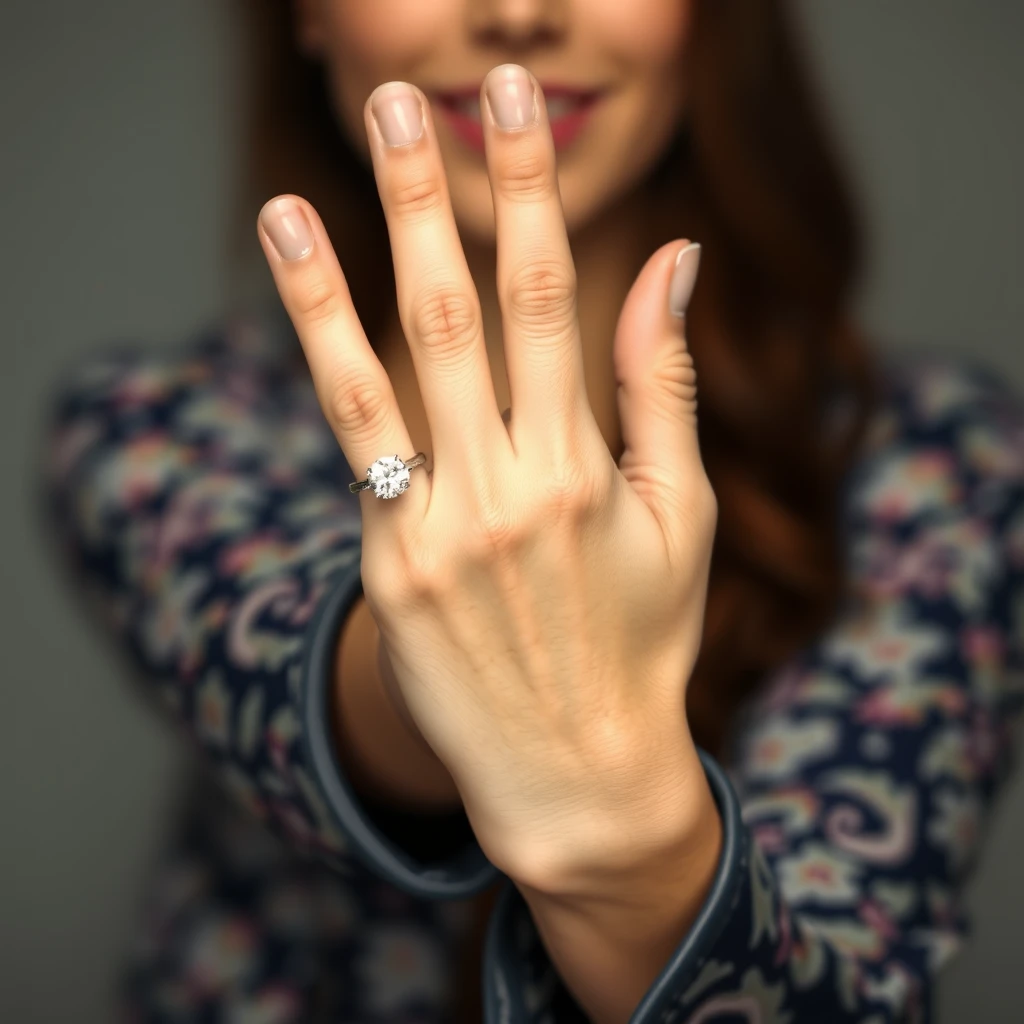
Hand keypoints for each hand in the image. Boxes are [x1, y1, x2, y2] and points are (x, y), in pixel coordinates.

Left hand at [258, 63, 716, 890]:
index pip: (549, 297)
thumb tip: (675, 263)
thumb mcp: (681, 516)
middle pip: (456, 315)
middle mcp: (506, 490)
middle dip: (427, 198)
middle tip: (400, 104)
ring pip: (375, 382)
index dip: (530, 190)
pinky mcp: (391, 568)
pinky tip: (302, 303)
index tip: (513, 106)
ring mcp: (437, 531)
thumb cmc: (643, 637)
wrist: (573, 769)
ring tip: (287, 206)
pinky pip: (358, 454)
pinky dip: (327, 371)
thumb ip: (667, 384)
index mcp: (584, 468)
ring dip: (331, 285)